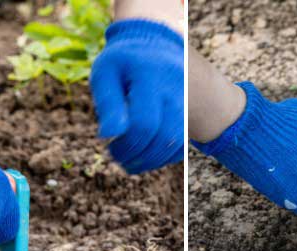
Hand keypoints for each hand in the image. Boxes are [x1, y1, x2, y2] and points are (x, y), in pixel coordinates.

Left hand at [90, 20, 183, 173]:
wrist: (156, 43)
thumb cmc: (123, 62)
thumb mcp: (106, 72)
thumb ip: (107, 102)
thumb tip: (107, 135)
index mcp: (151, 75)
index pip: (144, 123)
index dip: (127, 144)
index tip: (110, 147)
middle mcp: (176, 88)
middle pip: (164, 137)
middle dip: (140, 157)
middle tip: (119, 158)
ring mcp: (188, 102)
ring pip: (176, 144)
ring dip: (152, 161)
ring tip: (130, 161)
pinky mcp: (190, 114)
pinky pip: (182, 145)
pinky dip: (163, 157)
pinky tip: (145, 154)